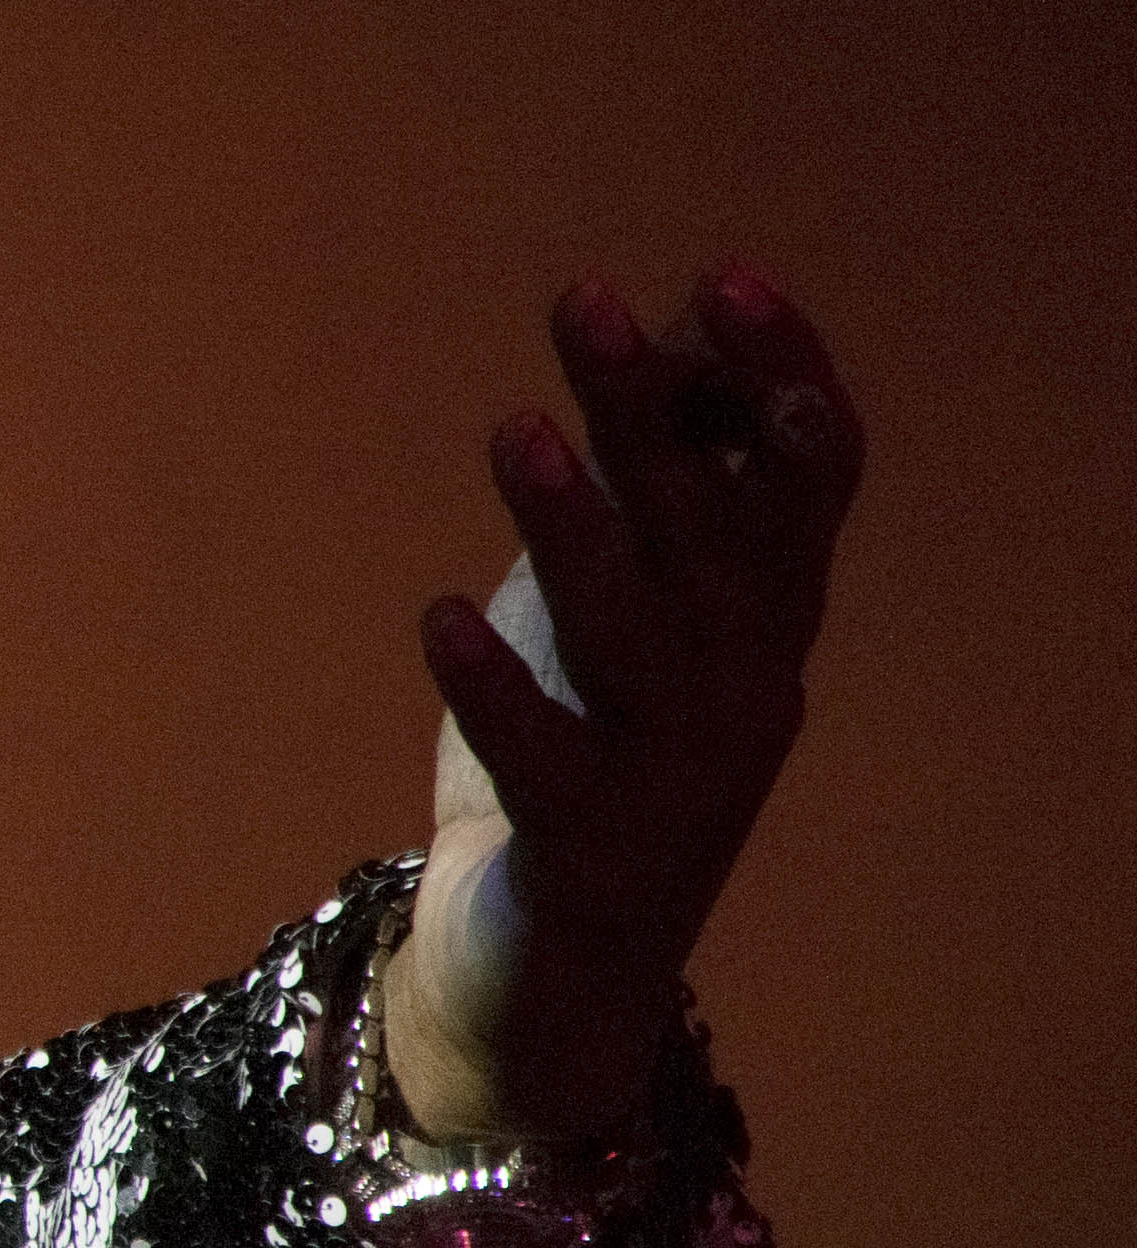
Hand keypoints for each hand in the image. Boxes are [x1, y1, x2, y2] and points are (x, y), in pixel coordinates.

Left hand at [377, 261, 858, 1143]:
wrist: (563, 970)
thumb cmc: (593, 746)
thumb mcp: (634, 603)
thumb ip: (659, 488)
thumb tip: (658, 342)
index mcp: (763, 621)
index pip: (809, 479)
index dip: (781, 376)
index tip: (725, 277)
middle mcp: (742, 690)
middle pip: (710, 532)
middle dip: (650, 414)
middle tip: (580, 303)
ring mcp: (674, 779)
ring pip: (632, 638)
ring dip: (574, 529)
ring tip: (514, 428)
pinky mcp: (588, 855)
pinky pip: (545, 760)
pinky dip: (495, 690)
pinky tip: (438, 617)